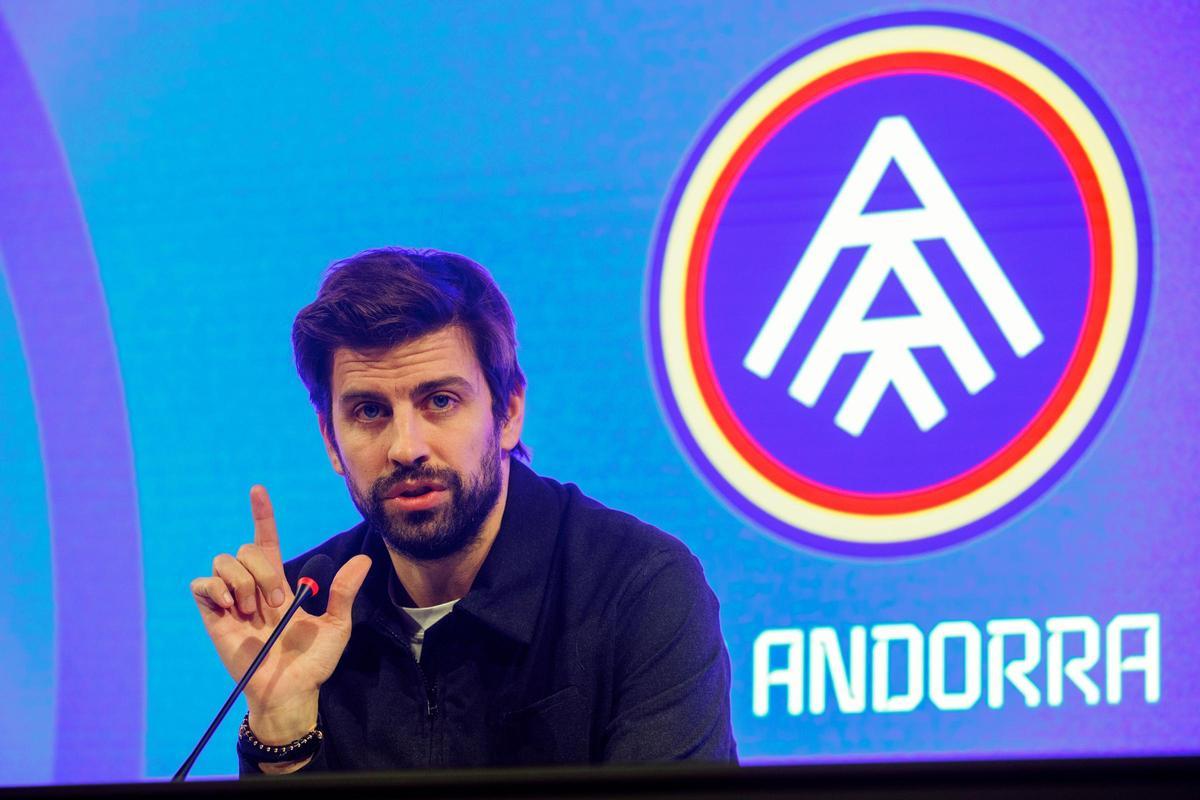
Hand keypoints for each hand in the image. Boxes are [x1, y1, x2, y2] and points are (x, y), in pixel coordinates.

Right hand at [190, 485, 370, 743]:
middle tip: (274, 603)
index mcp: (279, 584)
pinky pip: (201, 585)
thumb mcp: (336, 625)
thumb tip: (363, 560)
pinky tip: (231, 609)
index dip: (262, 515)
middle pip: (245, 550)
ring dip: (243, 582)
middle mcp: (252, 587)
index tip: (259, 490)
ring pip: (223, 562)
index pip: (266, 540)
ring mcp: (230, 601)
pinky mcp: (212, 617)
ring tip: (253, 611)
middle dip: (262, 572)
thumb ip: (343, 591)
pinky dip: (215, 590)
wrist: (290, 692)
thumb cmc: (312, 662)